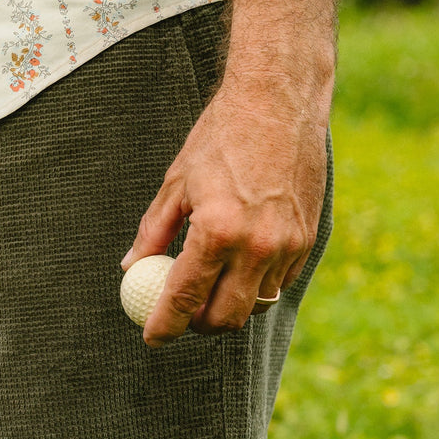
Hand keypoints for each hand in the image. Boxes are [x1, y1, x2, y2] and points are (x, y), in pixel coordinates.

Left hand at [123, 76, 328, 348]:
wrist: (279, 100)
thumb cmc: (220, 137)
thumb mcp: (176, 184)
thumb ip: (153, 232)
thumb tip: (131, 268)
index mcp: (216, 232)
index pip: (183, 299)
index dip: (165, 327)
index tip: (152, 338)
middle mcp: (256, 245)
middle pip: (224, 318)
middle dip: (199, 326)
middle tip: (182, 316)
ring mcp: (287, 245)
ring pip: (255, 305)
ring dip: (229, 307)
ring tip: (209, 289)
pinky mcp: (307, 239)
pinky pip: (278, 283)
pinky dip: (256, 286)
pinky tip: (239, 267)